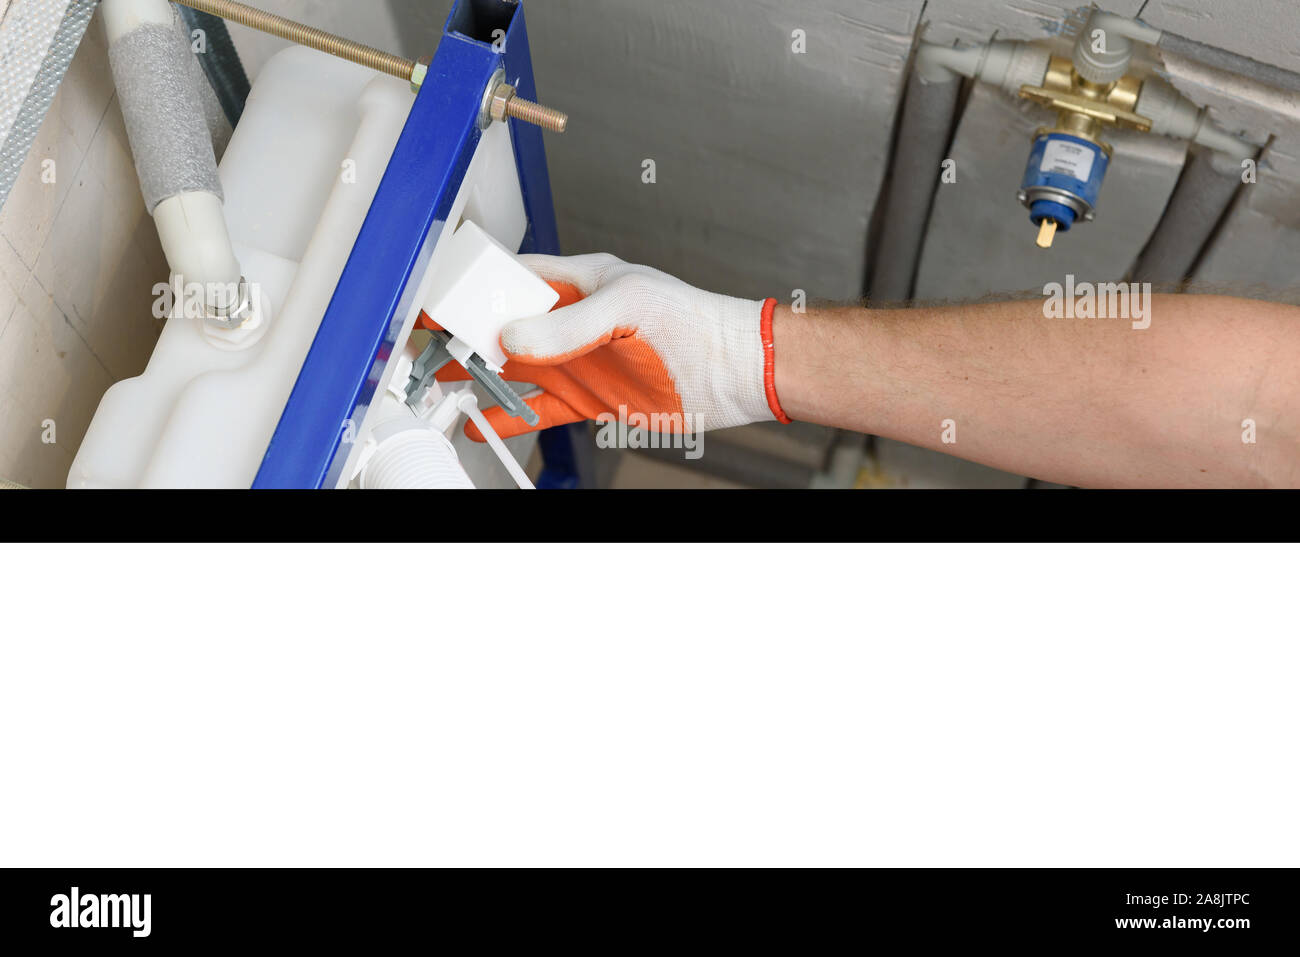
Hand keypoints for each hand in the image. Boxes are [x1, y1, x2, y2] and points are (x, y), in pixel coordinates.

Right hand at [434, 253, 789, 441]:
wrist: (735, 371)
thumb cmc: (696, 321)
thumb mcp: (628, 307)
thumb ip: (569, 325)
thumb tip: (514, 337)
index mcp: (580, 281)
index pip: (513, 278)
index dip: (475, 287)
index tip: (441, 300)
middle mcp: (573, 321)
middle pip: (503, 324)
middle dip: (465, 333)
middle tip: (427, 345)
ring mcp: (578, 361)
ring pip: (513, 368)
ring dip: (478, 376)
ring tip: (438, 382)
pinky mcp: (588, 399)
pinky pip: (537, 409)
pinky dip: (507, 417)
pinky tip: (481, 422)